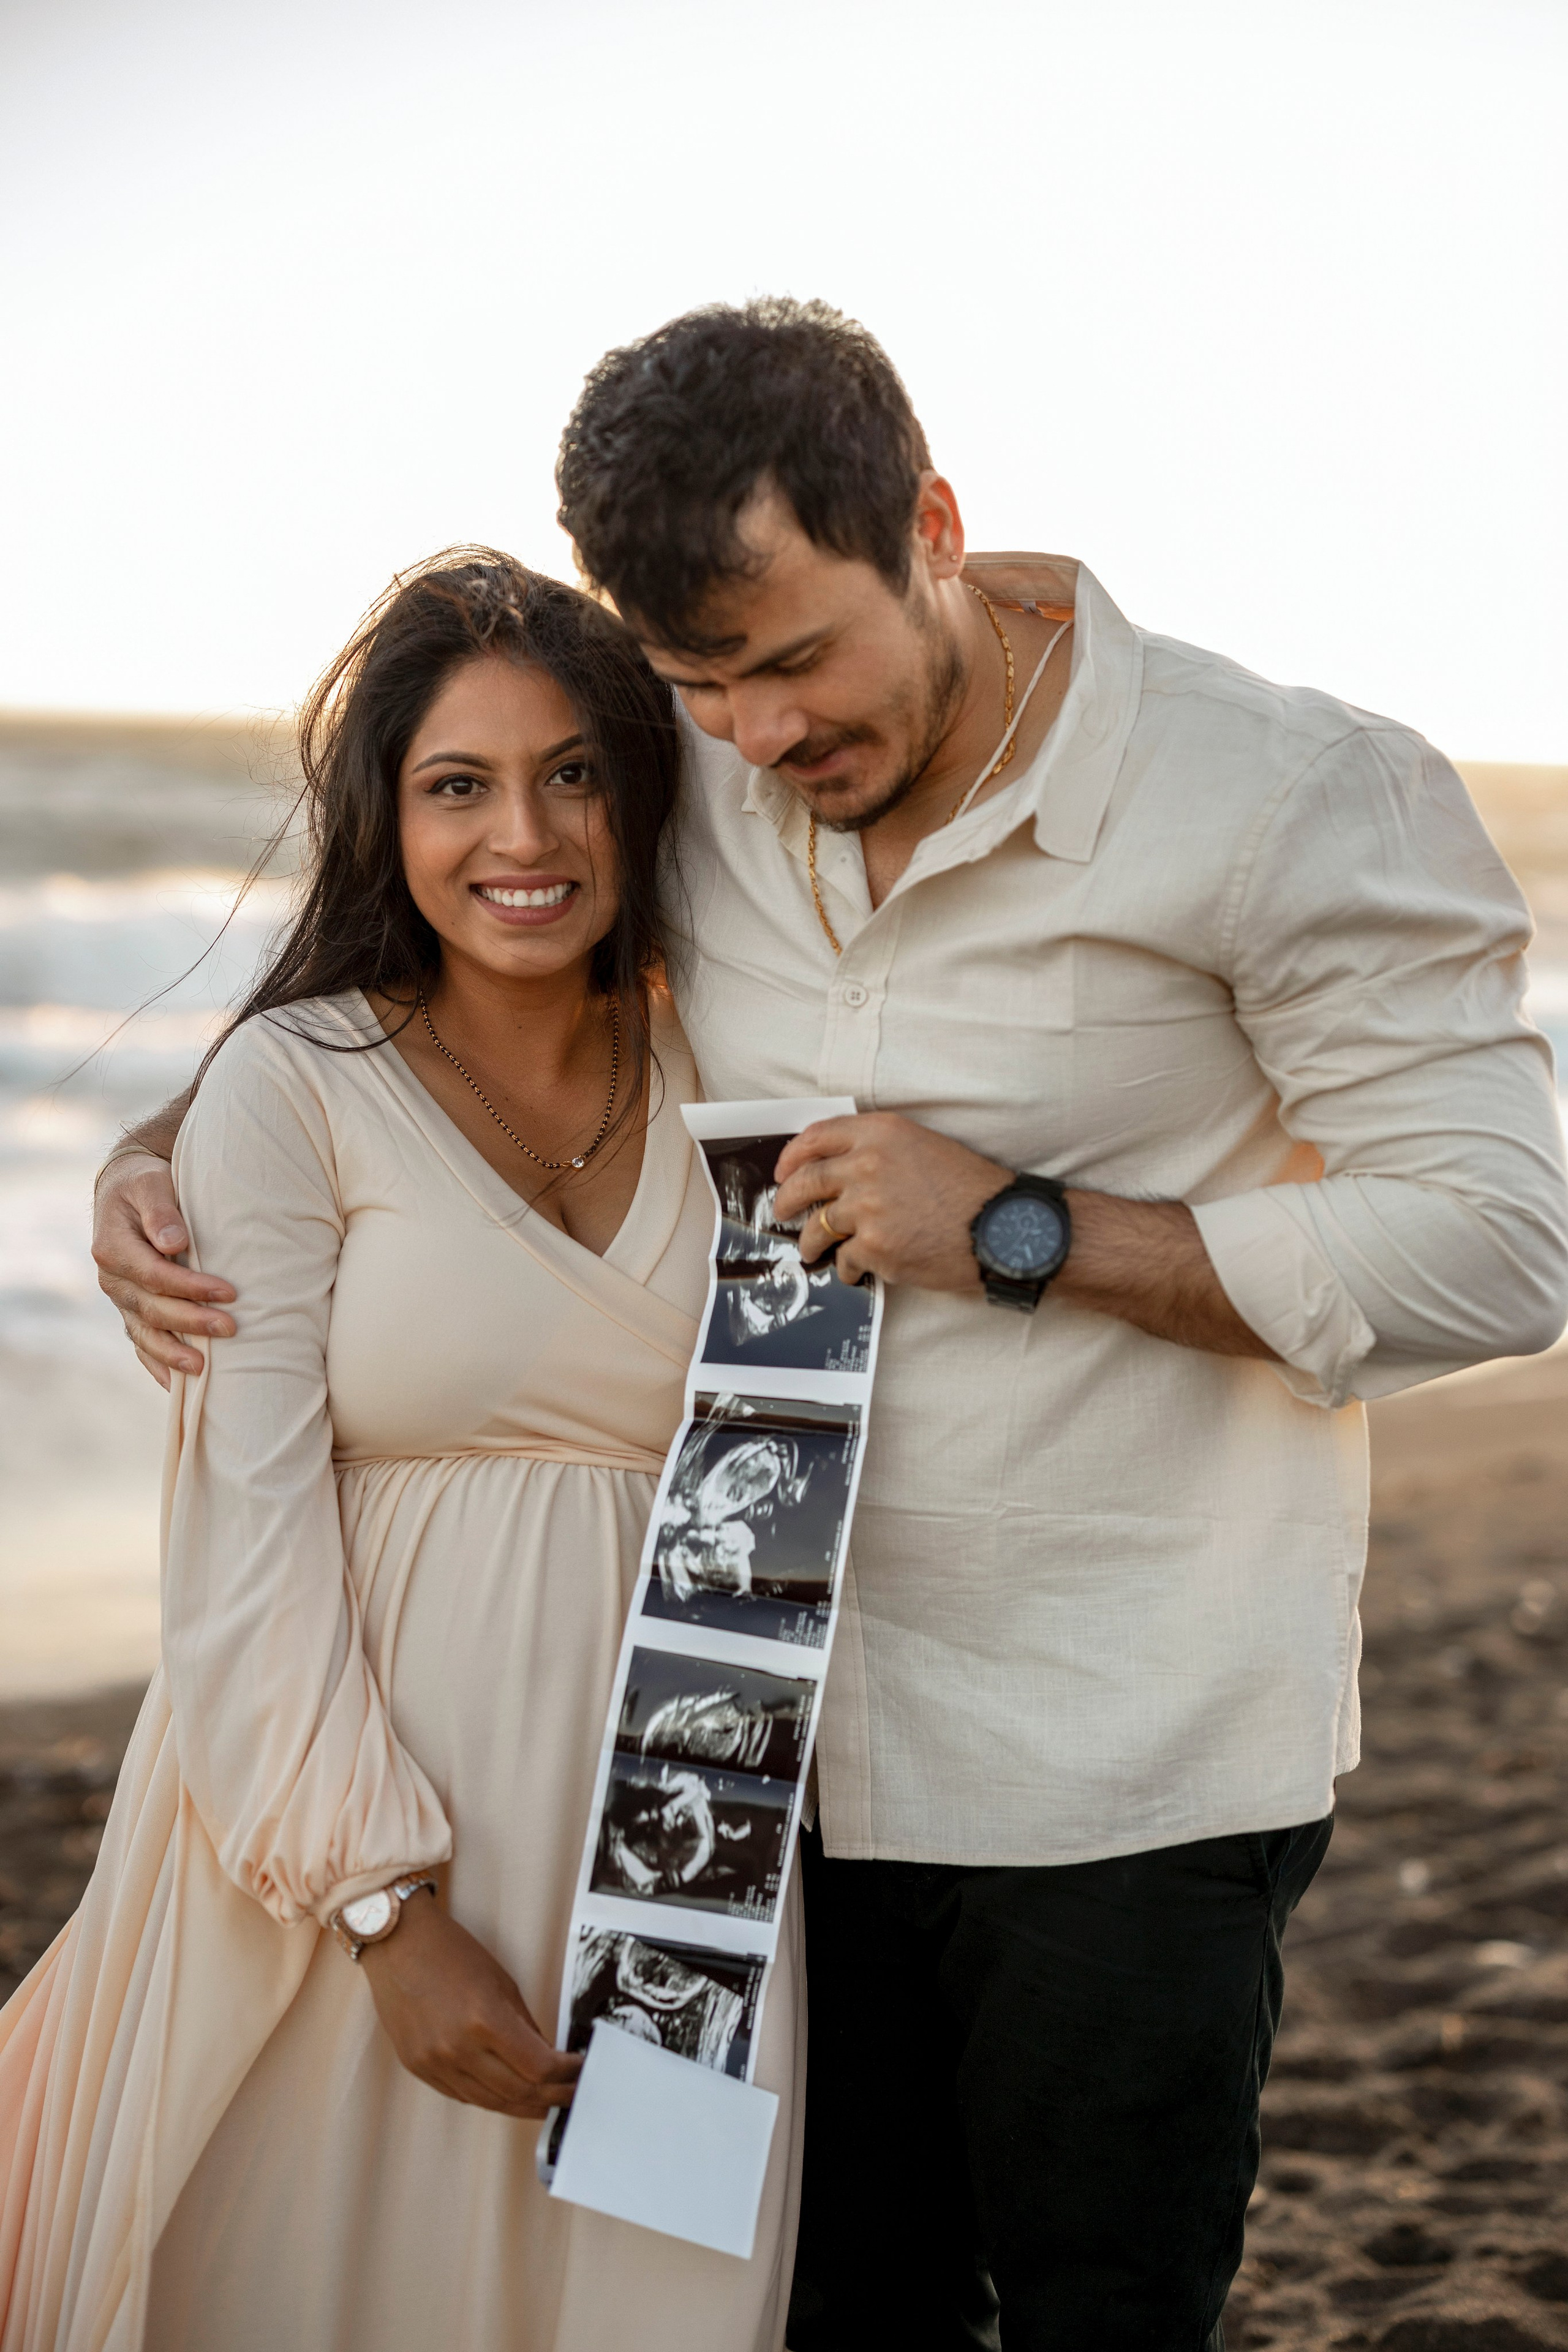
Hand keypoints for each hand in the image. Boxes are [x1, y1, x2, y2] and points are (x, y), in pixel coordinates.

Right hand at [92, 1151, 236, 1386]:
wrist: (126, 1189)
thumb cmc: (145, 1183)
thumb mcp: (151, 1183)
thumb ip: (161, 1211)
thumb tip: (174, 1244)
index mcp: (113, 1247)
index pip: (154, 1275)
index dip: (190, 1288)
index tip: (229, 1293)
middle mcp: (112, 1278)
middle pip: (151, 1308)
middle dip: (191, 1322)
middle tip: (231, 1329)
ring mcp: (119, 1298)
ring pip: (144, 1331)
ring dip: (172, 1352)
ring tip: (203, 1369)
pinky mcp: (129, 1308)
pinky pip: (139, 1341)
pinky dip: (156, 1363)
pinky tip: (176, 1384)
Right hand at [358, 1888, 581, 2119]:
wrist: (397, 1943)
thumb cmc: (452, 1952)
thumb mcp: (501, 1982)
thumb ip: (525, 2026)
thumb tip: (548, 2058)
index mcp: (485, 2020)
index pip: (538, 2067)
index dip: (566, 2075)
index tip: (581, 2071)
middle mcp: (458, 2049)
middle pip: (517, 2092)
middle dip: (551, 2098)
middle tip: (571, 2096)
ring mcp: (434, 2063)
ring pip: (490, 2102)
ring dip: (522, 2106)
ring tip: (545, 2104)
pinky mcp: (417, 2068)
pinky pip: (462, 2095)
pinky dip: (489, 2098)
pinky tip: (507, 2095)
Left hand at [771, 1113, 1009, 1291]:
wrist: (1004, 1227)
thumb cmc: (972, 1189)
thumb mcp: (925, 1147)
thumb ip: (880, 1152)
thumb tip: (840, 1173)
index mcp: (881, 1134)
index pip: (817, 1137)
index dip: (793, 1156)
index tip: (783, 1171)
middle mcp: (868, 1165)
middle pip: (806, 1181)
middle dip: (787, 1201)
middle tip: (781, 1212)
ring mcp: (868, 1208)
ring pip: (818, 1226)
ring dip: (810, 1241)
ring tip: (812, 1250)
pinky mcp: (876, 1247)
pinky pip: (844, 1259)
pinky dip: (845, 1268)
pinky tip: (854, 1271)